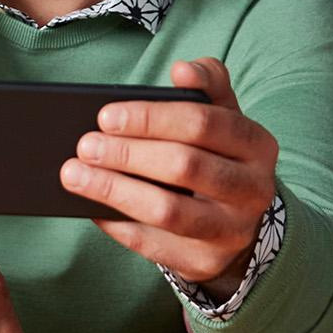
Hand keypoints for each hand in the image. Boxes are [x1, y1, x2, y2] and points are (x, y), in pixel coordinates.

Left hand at [59, 58, 276, 285]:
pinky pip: (154, 245)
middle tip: (84, 145)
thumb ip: (207, 83)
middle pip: (185, 166)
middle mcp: (253, 189)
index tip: (105, 115)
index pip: (203, 123)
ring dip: (115, 191)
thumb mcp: (221, 116)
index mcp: (257, 144)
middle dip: (127, 154)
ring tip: (75, 175)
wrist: (238, 220)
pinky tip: (91, 207)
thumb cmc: (217, 154)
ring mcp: (232, 231)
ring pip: (168, 211)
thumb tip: (183, 69)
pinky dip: (117, 225)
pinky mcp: (206, 262)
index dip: (151, 118)